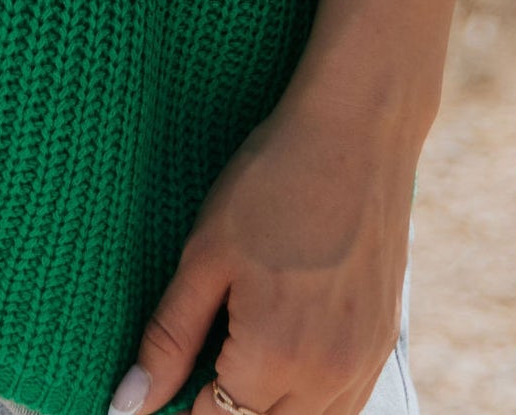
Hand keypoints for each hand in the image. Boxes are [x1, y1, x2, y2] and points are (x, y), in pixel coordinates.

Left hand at [114, 76, 416, 414]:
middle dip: (224, 411)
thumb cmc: (275, 179)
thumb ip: (169, 340)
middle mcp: (326, 376)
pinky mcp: (384, 344)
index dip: (181, 407)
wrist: (357, 130)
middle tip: (200, 368)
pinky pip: (345, 406)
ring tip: (239, 362)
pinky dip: (310, 402)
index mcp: (273, 355)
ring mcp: (363, 363)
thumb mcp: (205, 255)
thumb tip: (130, 404)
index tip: (165, 384)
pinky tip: (285, 363)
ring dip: (268, 410)